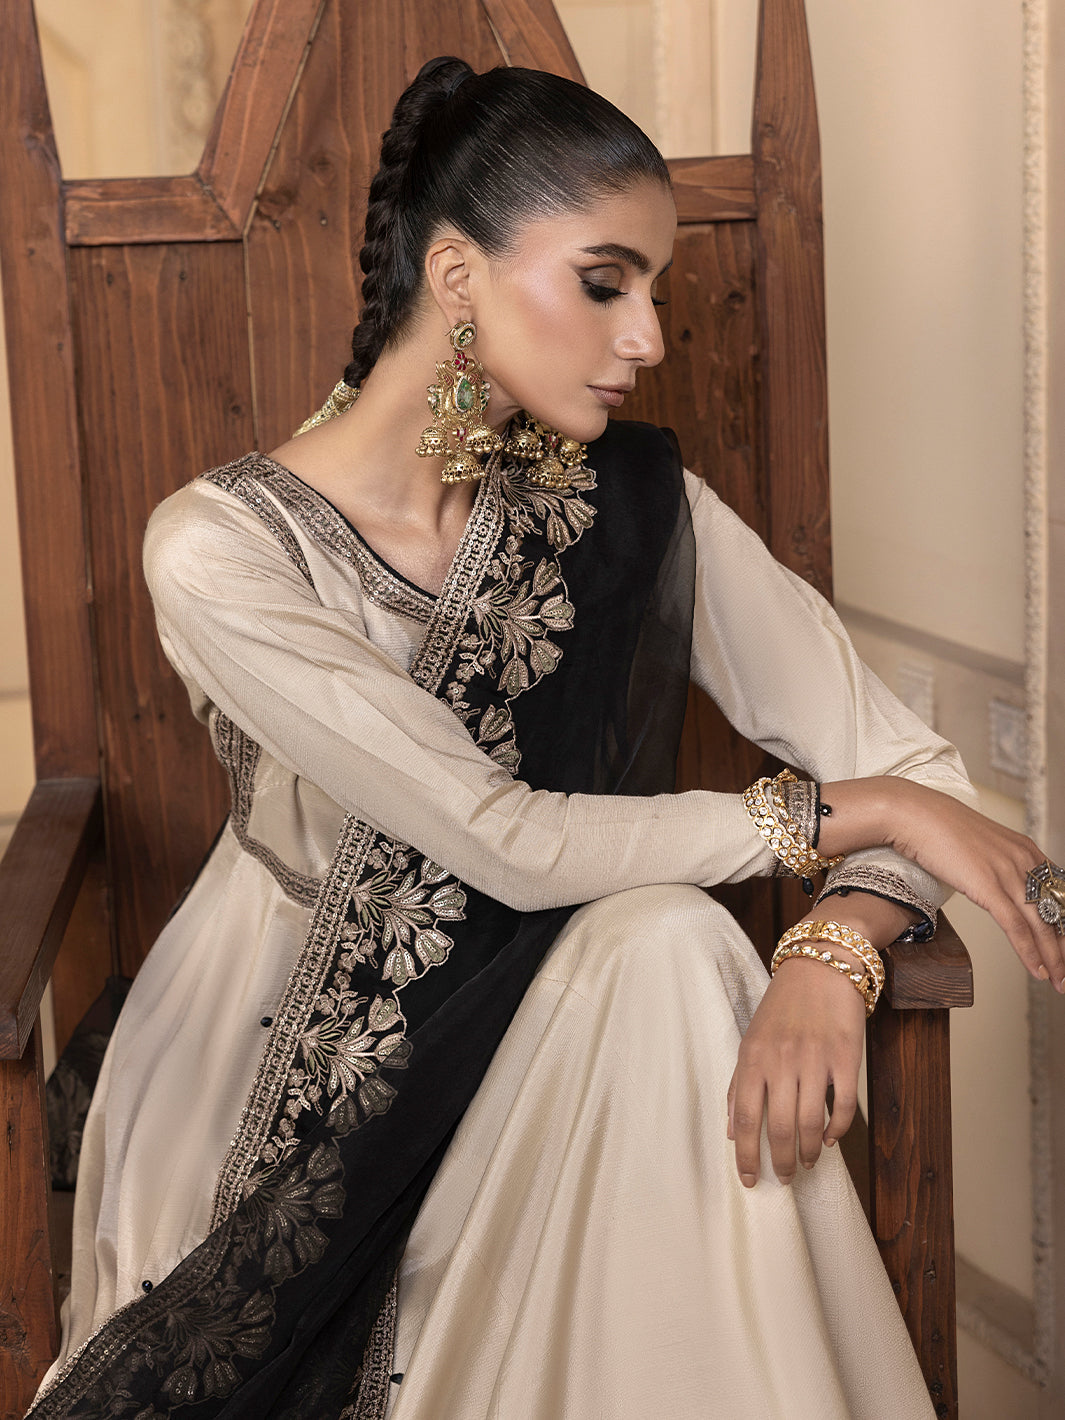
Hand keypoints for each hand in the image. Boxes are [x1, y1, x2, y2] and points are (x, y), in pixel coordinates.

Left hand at [727, 953, 864, 1187]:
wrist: (821, 965)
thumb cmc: (782, 1007)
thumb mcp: (752, 1039)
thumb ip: (740, 1084)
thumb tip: (732, 1131)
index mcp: (753, 1057)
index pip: (745, 1119)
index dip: (747, 1156)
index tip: (751, 1181)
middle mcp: (781, 1060)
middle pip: (779, 1127)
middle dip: (781, 1161)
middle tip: (785, 1178)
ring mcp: (815, 1059)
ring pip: (811, 1123)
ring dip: (809, 1151)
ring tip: (808, 1162)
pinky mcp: (845, 1057)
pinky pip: (843, 1107)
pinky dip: (837, 1130)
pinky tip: (830, 1139)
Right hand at [819, 778, 1064, 991]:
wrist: (911, 813)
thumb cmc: (935, 828)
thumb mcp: (978, 846)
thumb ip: (994, 864)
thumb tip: (993, 884)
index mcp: (1026, 850)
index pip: (1060, 894)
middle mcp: (1024, 860)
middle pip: (1057, 912)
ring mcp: (1007, 872)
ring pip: (1042, 925)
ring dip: (1054, 958)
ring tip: (1059, 982)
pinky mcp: (988, 886)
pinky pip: (1017, 927)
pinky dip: (1030, 953)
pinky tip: (1038, 971)